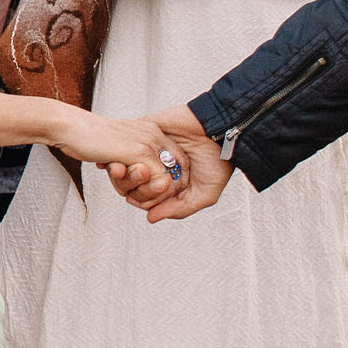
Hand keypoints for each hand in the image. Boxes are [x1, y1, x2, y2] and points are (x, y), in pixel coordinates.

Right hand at [47, 105, 184, 205]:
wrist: (71, 128)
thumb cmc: (89, 138)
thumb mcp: (119, 148)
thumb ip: (134, 160)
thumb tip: (142, 178)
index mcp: (153, 131)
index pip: (179, 162)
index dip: (168, 182)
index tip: (148, 191)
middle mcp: (155, 135)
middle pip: (177, 172)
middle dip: (159, 192)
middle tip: (136, 193)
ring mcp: (149, 143)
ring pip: (165, 181)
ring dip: (145, 193)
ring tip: (124, 184)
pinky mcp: (138, 152)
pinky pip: (155, 182)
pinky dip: (141, 191)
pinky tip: (120, 180)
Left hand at [131, 106, 234, 221]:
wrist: (223, 130)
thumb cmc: (219, 161)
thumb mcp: (205, 194)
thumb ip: (178, 208)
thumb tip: (150, 218)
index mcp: (167, 181)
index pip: (143, 196)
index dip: (142, 200)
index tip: (149, 200)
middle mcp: (156, 166)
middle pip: (129, 181)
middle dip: (131, 186)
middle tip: (144, 183)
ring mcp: (148, 148)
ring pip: (123, 163)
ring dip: (123, 171)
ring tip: (138, 172)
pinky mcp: (145, 129)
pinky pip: (125, 141)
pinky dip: (124, 151)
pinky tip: (130, 159)